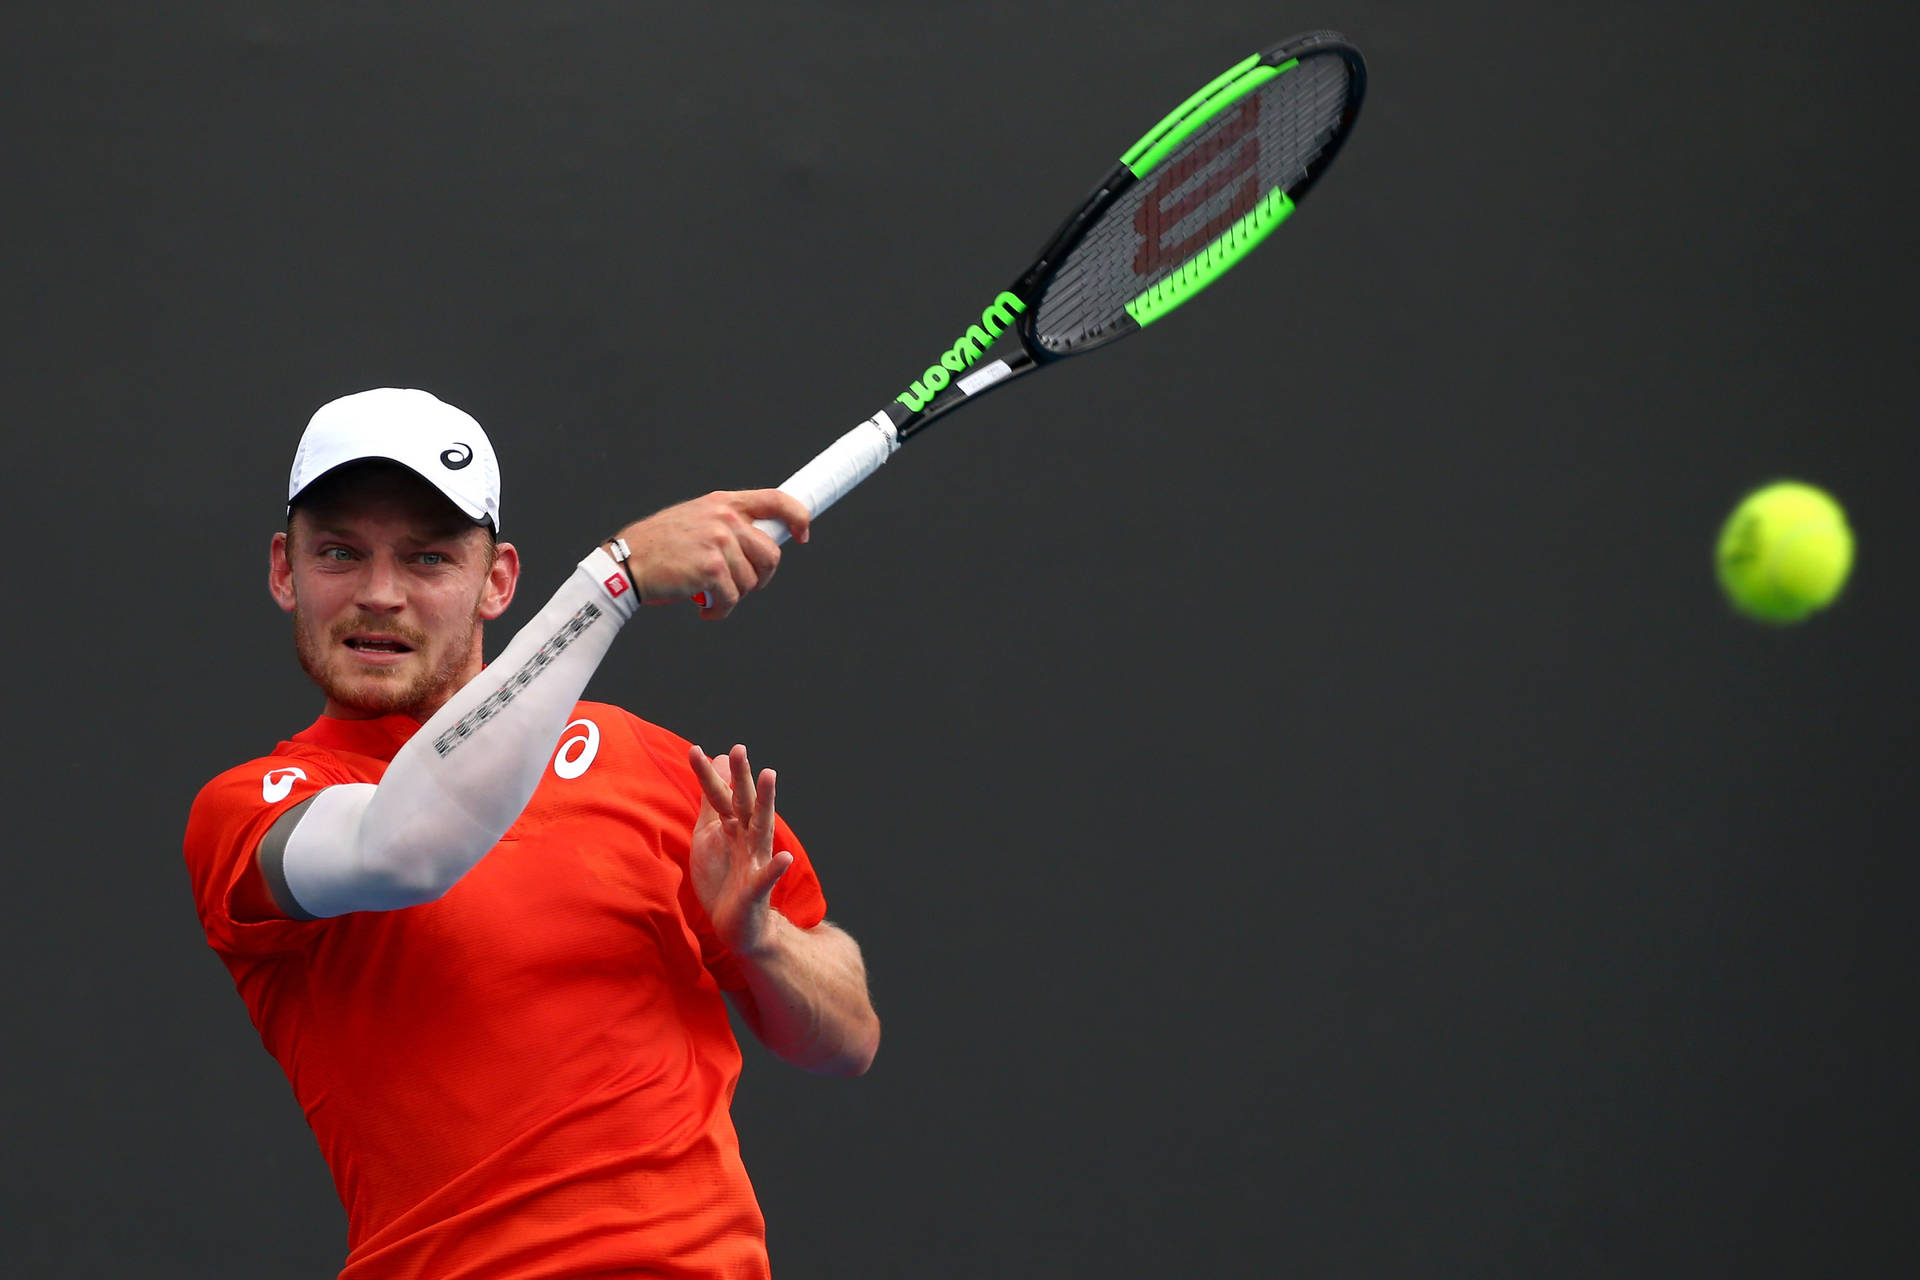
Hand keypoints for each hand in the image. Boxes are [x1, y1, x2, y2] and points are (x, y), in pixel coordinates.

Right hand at [614, 490, 809, 619]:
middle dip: (759, 577)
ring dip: (733, 596)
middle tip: (735, 586)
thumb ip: (727, 525)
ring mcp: (719, 542)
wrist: (625, 563)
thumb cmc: (660, 548)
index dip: (798, 517)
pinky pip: (733, 599)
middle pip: (771, 554)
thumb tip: (759, 544)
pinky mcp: (712, 568)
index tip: (802, 534)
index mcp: (723, 503)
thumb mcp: (696, 520)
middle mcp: (724, 518)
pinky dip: (719, 610)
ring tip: (709, 594)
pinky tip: (703, 607)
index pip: (776, 500)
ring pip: (752, 582)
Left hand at [688, 744, 793, 957]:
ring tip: (770, 776)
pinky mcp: (757, 891)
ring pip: (761, 829)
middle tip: (738, 748)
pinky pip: (767, 878)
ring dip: (766, 804)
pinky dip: (775, 868)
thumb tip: (715, 762)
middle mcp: (748, 839)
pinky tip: (784, 858)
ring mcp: (755, 862)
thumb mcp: (711, 837)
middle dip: (741, 777)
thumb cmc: (725, 878)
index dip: (707, 776)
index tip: (694, 750)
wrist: (739, 925)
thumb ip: (713, 803)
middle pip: (744, 804)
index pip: (720, 797)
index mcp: (734, 828)